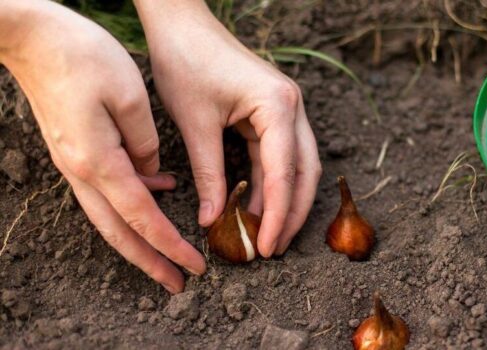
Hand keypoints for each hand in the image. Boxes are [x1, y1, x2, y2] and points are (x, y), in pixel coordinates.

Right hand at [0, 0, 204, 292]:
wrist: (31, 36)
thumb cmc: (81, 56)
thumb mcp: (129, 96)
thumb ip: (146, 143)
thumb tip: (154, 174)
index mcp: (99, 161)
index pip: (142, 217)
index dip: (170, 246)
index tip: (195, 266)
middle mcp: (82, 170)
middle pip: (119, 231)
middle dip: (150, 261)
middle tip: (178, 283)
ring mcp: (74, 162)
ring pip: (110, 216)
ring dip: (140, 239)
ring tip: (169, 254)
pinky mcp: (75, 150)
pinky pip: (106, 188)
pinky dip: (133, 200)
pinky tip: (160, 190)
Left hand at [135, 1, 321, 255]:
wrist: (181, 24)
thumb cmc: (186, 62)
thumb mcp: (195, 124)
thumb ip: (209, 174)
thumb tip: (213, 220)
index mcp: (278, 106)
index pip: (284, 172)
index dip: (278, 214)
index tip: (268, 246)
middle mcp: (292, 107)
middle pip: (305, 171)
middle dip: (293, 213)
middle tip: (275, 248)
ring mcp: (285, 108)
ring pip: (297, 165)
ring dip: (284, 200)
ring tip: (267, 234)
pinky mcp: (272, 112)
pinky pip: (279, 154)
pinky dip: (270, 182)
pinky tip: (257, 205)